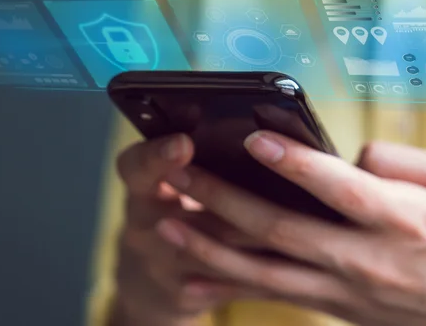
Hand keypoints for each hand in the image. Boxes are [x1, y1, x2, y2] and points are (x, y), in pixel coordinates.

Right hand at [111, 133, 269, 325]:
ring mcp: (158, 263)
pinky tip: (289, 260)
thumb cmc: (175, 209)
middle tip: (249, 185)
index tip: (184, 142)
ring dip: (244, 235)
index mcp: (140, 184)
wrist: (152, 276)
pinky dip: (255, 271)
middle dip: (211, 198)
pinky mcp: (180, 294)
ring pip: (203, 250)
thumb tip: (261, 132)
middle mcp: (141, 224)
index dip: (157, 155)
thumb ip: (201, 156)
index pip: (136, 165)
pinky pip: (221, 283)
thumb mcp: (170, 180)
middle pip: (169, 211)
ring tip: (285, 221)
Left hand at [158, 131, 425, 325]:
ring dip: (210, 247)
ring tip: (166, 222)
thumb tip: (345, 155)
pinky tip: (190, 282)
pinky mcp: (333, 308)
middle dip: (224, 198)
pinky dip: (227, 288)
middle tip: (182, 171)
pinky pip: (271, 297)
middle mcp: (363, 257)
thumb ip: (397, 160)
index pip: (337, 187)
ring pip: (263, 271)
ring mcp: (344, 290)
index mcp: (399, 218)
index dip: (293, 161)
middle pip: (281, 228)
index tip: (251, 137)